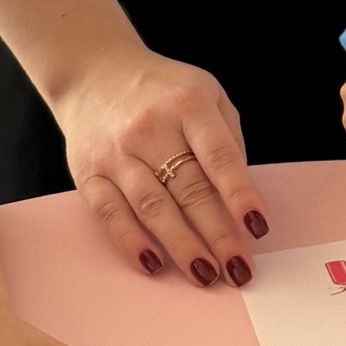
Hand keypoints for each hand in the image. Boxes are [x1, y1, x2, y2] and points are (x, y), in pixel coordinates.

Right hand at [55, 48, 270, 287]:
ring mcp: (116, 152)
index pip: (219, 156)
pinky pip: (110, 213)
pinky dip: (131, 241)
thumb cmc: (162, 90)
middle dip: (218, 234)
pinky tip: (152, 264)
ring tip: (206, 275)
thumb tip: (240, 195)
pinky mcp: (88, 172)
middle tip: (239, 269)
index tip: (258, 227)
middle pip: (189, 189)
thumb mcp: (206, 93)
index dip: (240, 194)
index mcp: (188, 104)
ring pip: (152, 207)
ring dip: (181, 246)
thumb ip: (227, 138)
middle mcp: (151, 128)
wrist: (93, 71)